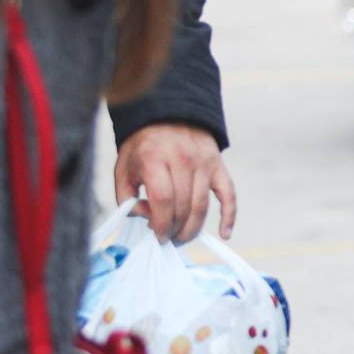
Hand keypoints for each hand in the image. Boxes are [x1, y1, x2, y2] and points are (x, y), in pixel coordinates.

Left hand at [114, 123, 236, 242]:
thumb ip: (126, 198)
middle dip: (174, 230)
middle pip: (183, 206)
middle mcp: (183, 159)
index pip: (163, 200)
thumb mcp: (123, 168)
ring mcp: (204, 163)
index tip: (157, 235)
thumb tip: (146, 219)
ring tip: (181, 238)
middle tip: (166, 239)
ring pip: (202, 206)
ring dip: (192, 229)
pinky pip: (229, 195)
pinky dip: (229, 217)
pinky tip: (224, 234)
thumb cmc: (144, 147)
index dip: (160, 223)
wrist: (169, 115)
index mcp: (155, 158)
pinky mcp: (218, 166)